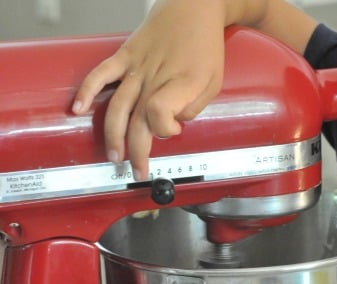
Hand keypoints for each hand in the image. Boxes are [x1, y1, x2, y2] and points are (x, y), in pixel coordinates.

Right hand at [72, 0, 226, 179]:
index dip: (165, 130)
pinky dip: (88, 91)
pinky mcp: (125, 56)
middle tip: (137, 171)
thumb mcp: (214, 82)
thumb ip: (195, 107)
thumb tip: (176, 124)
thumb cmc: (204, 46)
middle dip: (137, 151)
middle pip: (139, 121)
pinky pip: (101, 74)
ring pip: (118, 106)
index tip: (173, 132)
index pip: (162, 114)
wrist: (193, 8)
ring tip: (114, 157)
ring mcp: (138, 67)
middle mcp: (156, 77)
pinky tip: (78, 109)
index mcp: (181, 83)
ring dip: (114, 135)